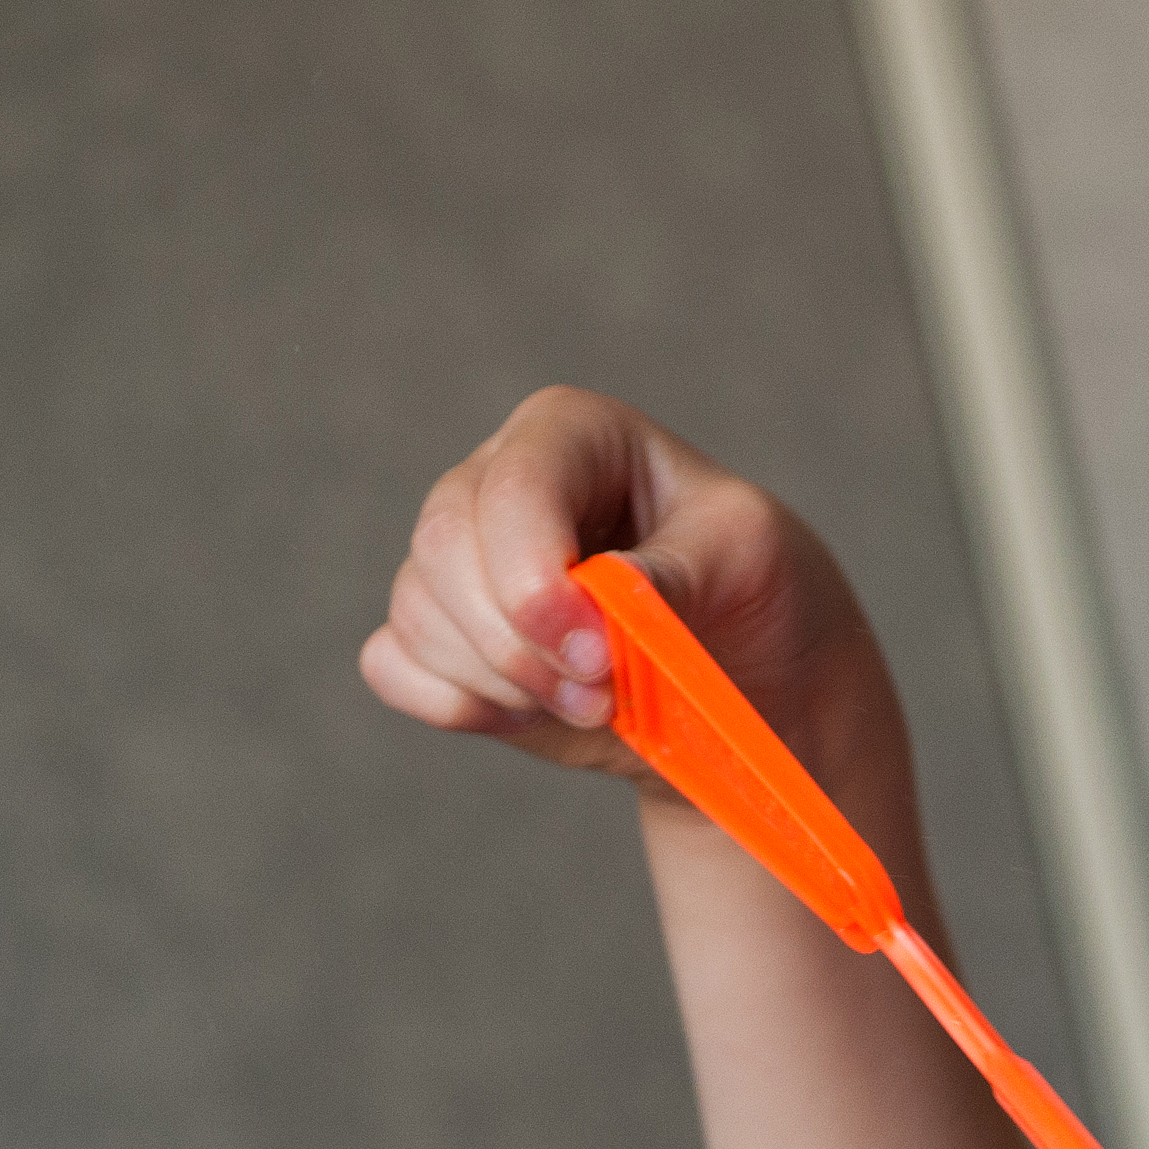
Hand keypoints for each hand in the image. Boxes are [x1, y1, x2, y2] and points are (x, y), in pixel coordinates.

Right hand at [360, 386, 898, 809]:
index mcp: (573, 434)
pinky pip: (393, 664)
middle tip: (603, 695)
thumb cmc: (755, 593)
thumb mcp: (748, 560)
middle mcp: (499, 482)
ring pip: (418, 612)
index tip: (598, 656)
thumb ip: (672, 572)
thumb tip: (597, 598)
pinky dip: (454, 704)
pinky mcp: (444, 635)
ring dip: (502, 682)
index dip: (538, 579)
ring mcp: (463, 559)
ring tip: (594, 704)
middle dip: (518, 643)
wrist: (748, 684)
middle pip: (443, 547)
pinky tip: (530, 714)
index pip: (516, 486)